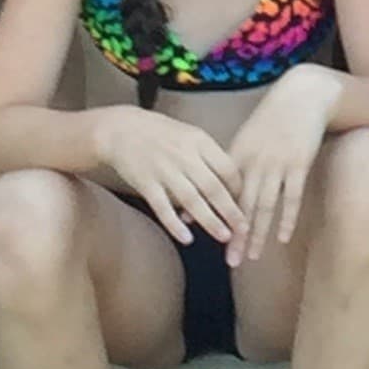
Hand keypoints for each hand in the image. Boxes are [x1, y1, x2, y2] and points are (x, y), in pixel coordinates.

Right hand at [90, 104, 246, 248]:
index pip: (227, 167)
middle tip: (244, 229)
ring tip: (224, 236)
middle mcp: (184, 155)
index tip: (247, 203)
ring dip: (210, 221)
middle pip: (213, 186)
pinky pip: (163, 208)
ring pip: (192, 200)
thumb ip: (207, 155)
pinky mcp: (146, 184)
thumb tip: (229, 178)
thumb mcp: (189, 134)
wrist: (121, 129)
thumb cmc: (161, 133)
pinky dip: (175, 224)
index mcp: (199, 140)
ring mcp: (165, 170)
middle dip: (231, 210)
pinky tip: (187, 239)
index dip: (239, 188)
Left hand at [223, 61, 337, 249]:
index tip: (205, 239)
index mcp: (238, 156)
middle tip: (231, 261)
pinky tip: (282, 238)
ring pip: (265, 205)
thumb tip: (206, 190)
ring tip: (253, 256)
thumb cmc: (270, 121)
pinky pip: (292, 197)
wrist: (301, 96)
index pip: (223, 193)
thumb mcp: (244, 139)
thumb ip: (227, 167)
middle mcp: (255, 162)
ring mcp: (277, 164)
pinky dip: (287, 218)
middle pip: (243, 205)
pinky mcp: (299, 163)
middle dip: (236, 235)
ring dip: (259, 233)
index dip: (215, 215)